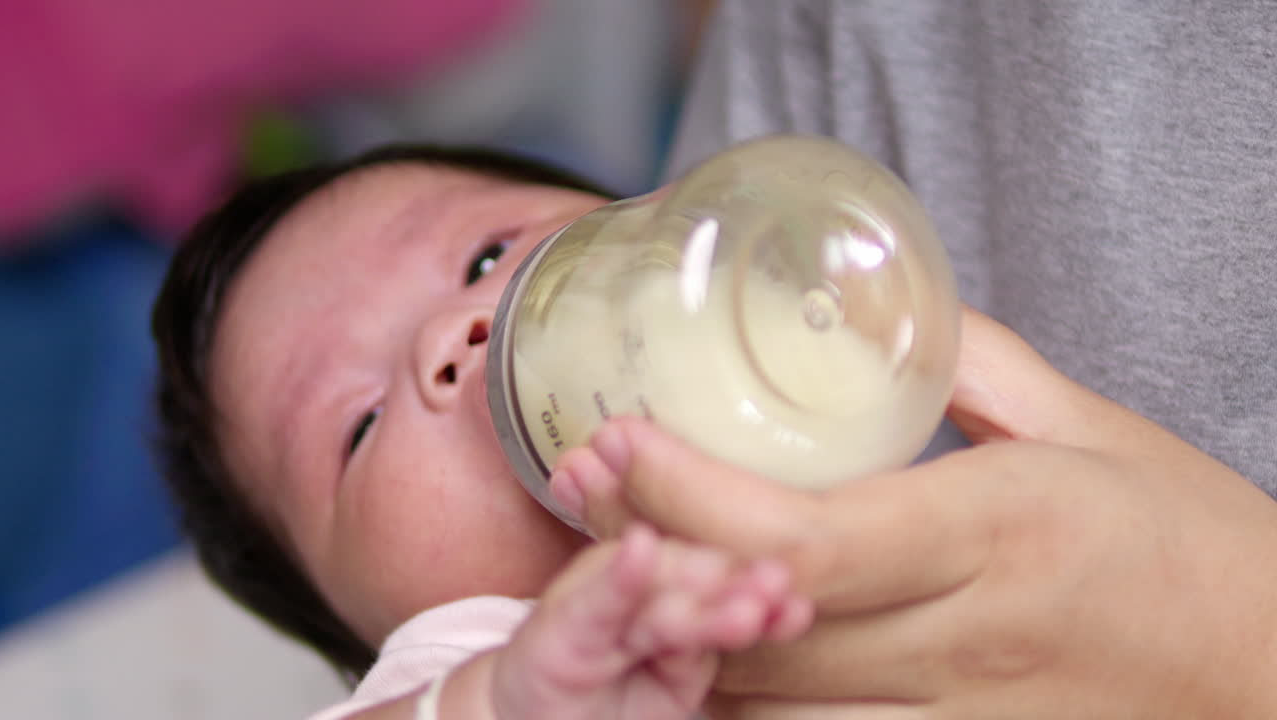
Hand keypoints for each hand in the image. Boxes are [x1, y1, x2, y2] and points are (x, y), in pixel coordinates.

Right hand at [490, 523, 811, 719]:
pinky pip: (597, 597)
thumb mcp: (672, 686)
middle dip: (737, 586)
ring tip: (738, 604)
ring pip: (657, 590)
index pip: (727, 586)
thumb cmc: (611, 698)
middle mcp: (645, 583)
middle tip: (776, 590)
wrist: (533, 718)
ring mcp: (605, 596)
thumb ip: (702, 652)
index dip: (761, 592)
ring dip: (695, 587)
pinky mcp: (564, 618)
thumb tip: (756, 614)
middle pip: (698, 578)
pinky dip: (619, 576)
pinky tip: (641, 551)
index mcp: (679, 595)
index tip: (797, 608)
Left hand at [551, 308, 1276, 717]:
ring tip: (617, 579)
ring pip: (771, 715)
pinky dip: (744, 714)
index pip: (807, 534)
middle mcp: (971, 637)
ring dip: (679, 651)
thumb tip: (884, 319)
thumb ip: (978, 366)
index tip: (618, 441)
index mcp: (1003, 529)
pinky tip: (699, 662)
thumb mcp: (1097, 427)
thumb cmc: (1198, 546)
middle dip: (645, 565)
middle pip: (760, 628)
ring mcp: (963, 719)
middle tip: (583, 498)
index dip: (688, 494)